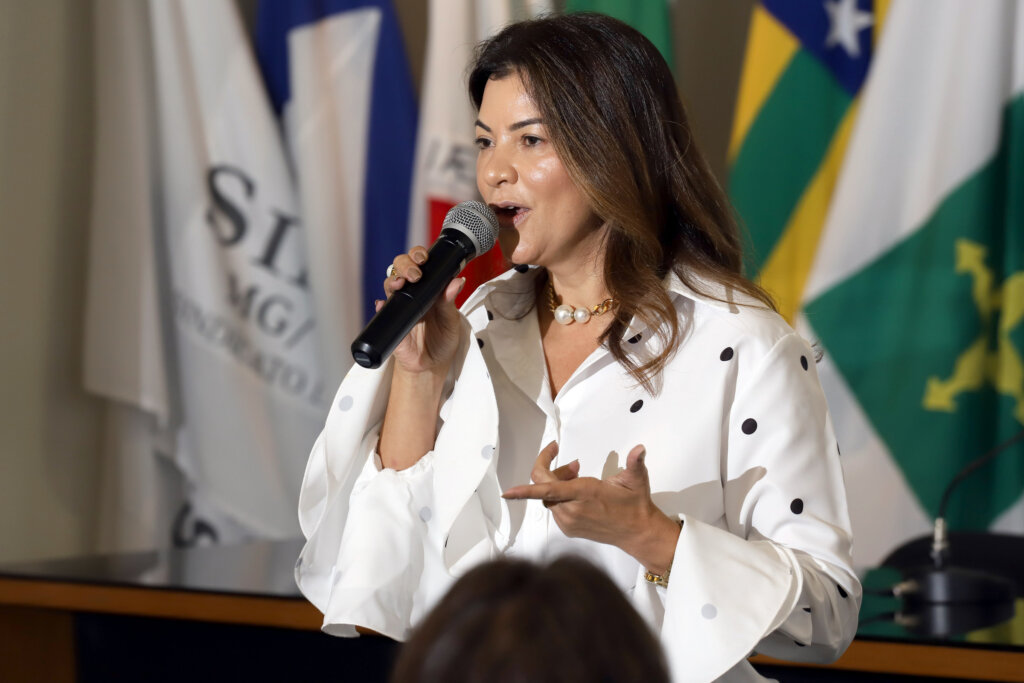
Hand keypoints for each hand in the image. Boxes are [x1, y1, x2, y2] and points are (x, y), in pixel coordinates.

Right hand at [380, 246, 465, 375]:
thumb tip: (457, 281)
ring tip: (399, 284)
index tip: (423, 258)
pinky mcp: (391, 321)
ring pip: (389, 283)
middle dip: (405, 264)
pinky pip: (381, 310)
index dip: (418, 255)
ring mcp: (400, 306)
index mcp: (428, 287)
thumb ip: (450, 301)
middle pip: (400, 267)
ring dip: (392, 280)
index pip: (419, 262)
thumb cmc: (443, 339)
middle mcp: (412, 292)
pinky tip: (382, 304)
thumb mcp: (451, 321)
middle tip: (415, 274)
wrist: (432, 364)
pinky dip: (380, 305)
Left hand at [502, 442, 679, 573]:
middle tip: (574, 465)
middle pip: (543, 487)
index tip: (507, 492)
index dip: (524, 490)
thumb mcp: (636, 480)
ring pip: (548, 498)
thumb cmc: (635, 505)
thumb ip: (635, 462)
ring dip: (557, 484)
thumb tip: (640, 449)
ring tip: (578, 476)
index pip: (546, 489)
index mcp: (583, 494)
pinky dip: (559, 497)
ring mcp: (568, 522)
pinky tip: (577, 493)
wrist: (638, 533)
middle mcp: (571, 510)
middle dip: (552, 470)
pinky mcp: (568, 529)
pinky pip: (554, 508)